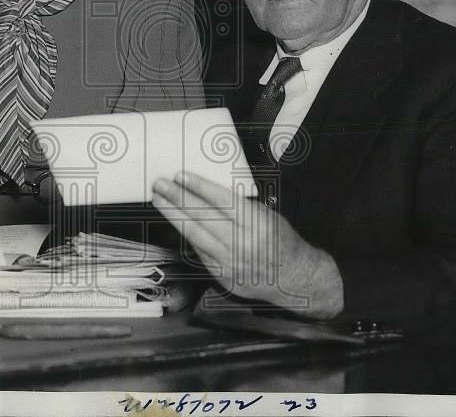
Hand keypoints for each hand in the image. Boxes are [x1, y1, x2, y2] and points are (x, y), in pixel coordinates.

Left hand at [152, 172, 343, 318]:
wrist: (295, 279)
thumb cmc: (282, 242)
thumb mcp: (268, 216)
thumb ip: (241, 207)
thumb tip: (209, 191)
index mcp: (258, 224)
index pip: (222, 201)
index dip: (199, 187)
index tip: (181, 175)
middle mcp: (243, 244)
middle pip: (203, 217)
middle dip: (178, 198)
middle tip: (160, 184)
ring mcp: (231, 263)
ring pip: (195, 235)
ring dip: (174, 216)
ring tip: (160, 200)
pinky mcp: (223, 276)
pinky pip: (200, 251)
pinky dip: (187, 235)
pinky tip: (176, 222)